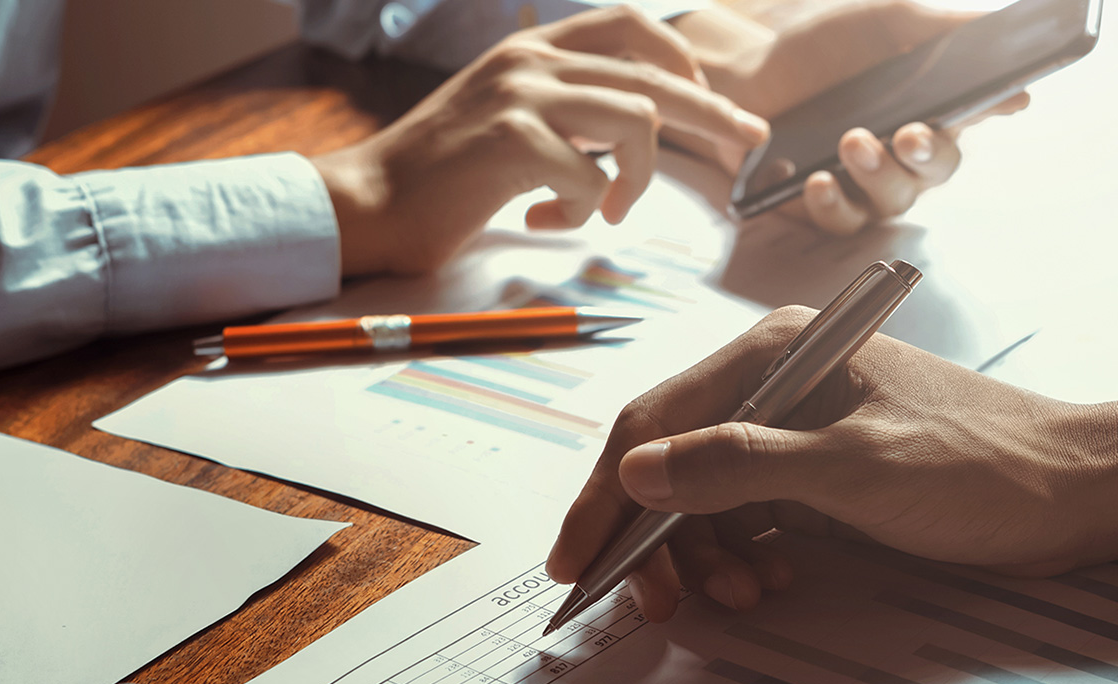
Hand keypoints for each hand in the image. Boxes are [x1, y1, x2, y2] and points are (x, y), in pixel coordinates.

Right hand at [311, 6, 768, 274]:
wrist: (369, 203)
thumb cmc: (442, 178)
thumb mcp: (512, 122)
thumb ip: (567, 113)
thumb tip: (634, 132)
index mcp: (535, 50)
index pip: (634, 27)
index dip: (686, 64)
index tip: (711, 106)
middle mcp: (532, 60)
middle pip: (656, 73)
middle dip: (714, 114)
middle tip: (749, 144)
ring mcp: (522, 96)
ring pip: (638, 118)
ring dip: (638, 178)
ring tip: (607, 213)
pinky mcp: (510, 141)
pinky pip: (591, 178)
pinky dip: (581, 212)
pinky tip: (544, 222)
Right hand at [545, 307, 1117, 621]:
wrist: (1080, 493)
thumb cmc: (982, 467)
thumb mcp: (854, 470)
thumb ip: (740, 468)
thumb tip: (639, 473)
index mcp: (777, 352)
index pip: (655, 420)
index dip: (605, 495)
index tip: (574, 565)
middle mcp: (778, 380)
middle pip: (672, 459)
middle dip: (654, 538)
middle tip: (656, 606)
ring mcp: (801, 427)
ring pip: (707, 496)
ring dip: (703, 555)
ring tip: (737, 600)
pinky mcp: (826, 471)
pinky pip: (751, 515)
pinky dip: (741, 556)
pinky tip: (762, 586)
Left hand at [676, 0, 1030, 234]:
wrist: (749, 71)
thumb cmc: (824, 48)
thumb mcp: (884, 22)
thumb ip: (939, 27)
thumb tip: (997, 26)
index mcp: (930, 107)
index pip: (976, 112)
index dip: (997, 107)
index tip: (1008, 99)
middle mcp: (906, 154)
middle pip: (938, 170)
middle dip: (927, 154)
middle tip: (908, 134)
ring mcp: (867, 185)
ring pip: (893, 200)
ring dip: (877, 174)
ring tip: (851, 141)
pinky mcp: (826, 206)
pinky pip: (841, 221)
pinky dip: (833, 203)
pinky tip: (817, 180)